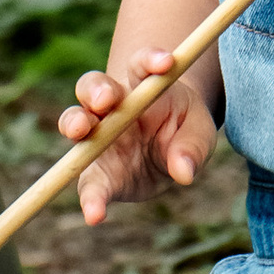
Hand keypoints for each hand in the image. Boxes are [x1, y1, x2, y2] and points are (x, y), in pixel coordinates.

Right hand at [61, 50, 216, 225]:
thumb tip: (184, 171)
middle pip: (93, 86)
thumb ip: (193, 147)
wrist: (169, 152)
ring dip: (74, 123)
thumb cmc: (183, 130)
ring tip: (80, 130)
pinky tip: (95, 214)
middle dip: (97, 90)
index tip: (167, 63)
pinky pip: (87, 182)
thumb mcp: (199, 133)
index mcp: (142, 85)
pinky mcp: (97, 171)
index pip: (141, 64)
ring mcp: (98, 137)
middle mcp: (112, 107)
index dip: (150, 59)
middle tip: (106, 100)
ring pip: (75, 121)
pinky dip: (89, 198)